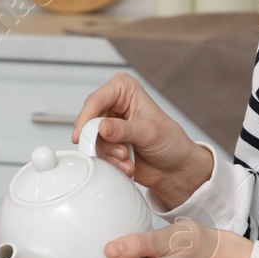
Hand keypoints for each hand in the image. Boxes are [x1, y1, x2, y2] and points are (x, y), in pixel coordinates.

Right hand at [73, 72, 214, 209]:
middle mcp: (113, 104)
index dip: (87, 118)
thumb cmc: (170, 142)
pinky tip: (127, 165)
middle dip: (102, 141)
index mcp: (124, 89)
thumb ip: (123, 130)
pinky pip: (96, 152)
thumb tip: (101, 127)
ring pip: (91, 139)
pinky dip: (110, 162)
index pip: (96, 100)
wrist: (175, 168)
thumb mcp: (149, 133)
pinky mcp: (107, 143)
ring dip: (109, 154)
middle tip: (120, 152)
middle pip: (89, 121)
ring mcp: (109, 125)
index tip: (82, 136)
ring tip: (128, 159)